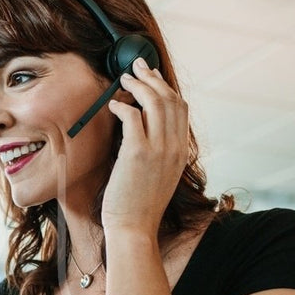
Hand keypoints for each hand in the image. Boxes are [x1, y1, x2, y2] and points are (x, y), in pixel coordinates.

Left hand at [103, 56, 189, 233]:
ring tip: (124, 79)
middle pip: (169, 99)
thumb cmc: (140, 205)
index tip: (152, 77)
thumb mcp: (159, 175)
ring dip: (138, 85)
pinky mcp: (137, 153)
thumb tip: (143, 128)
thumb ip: (158, 151)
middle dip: (152, 78)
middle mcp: (174, 147)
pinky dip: (122, 106)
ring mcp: (158, 149)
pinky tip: (113, 105)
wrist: (134, 228)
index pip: (180, 108)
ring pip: (154, 102)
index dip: (166, 87)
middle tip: (137, 67)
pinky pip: (133, 117)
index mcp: (180, 151)